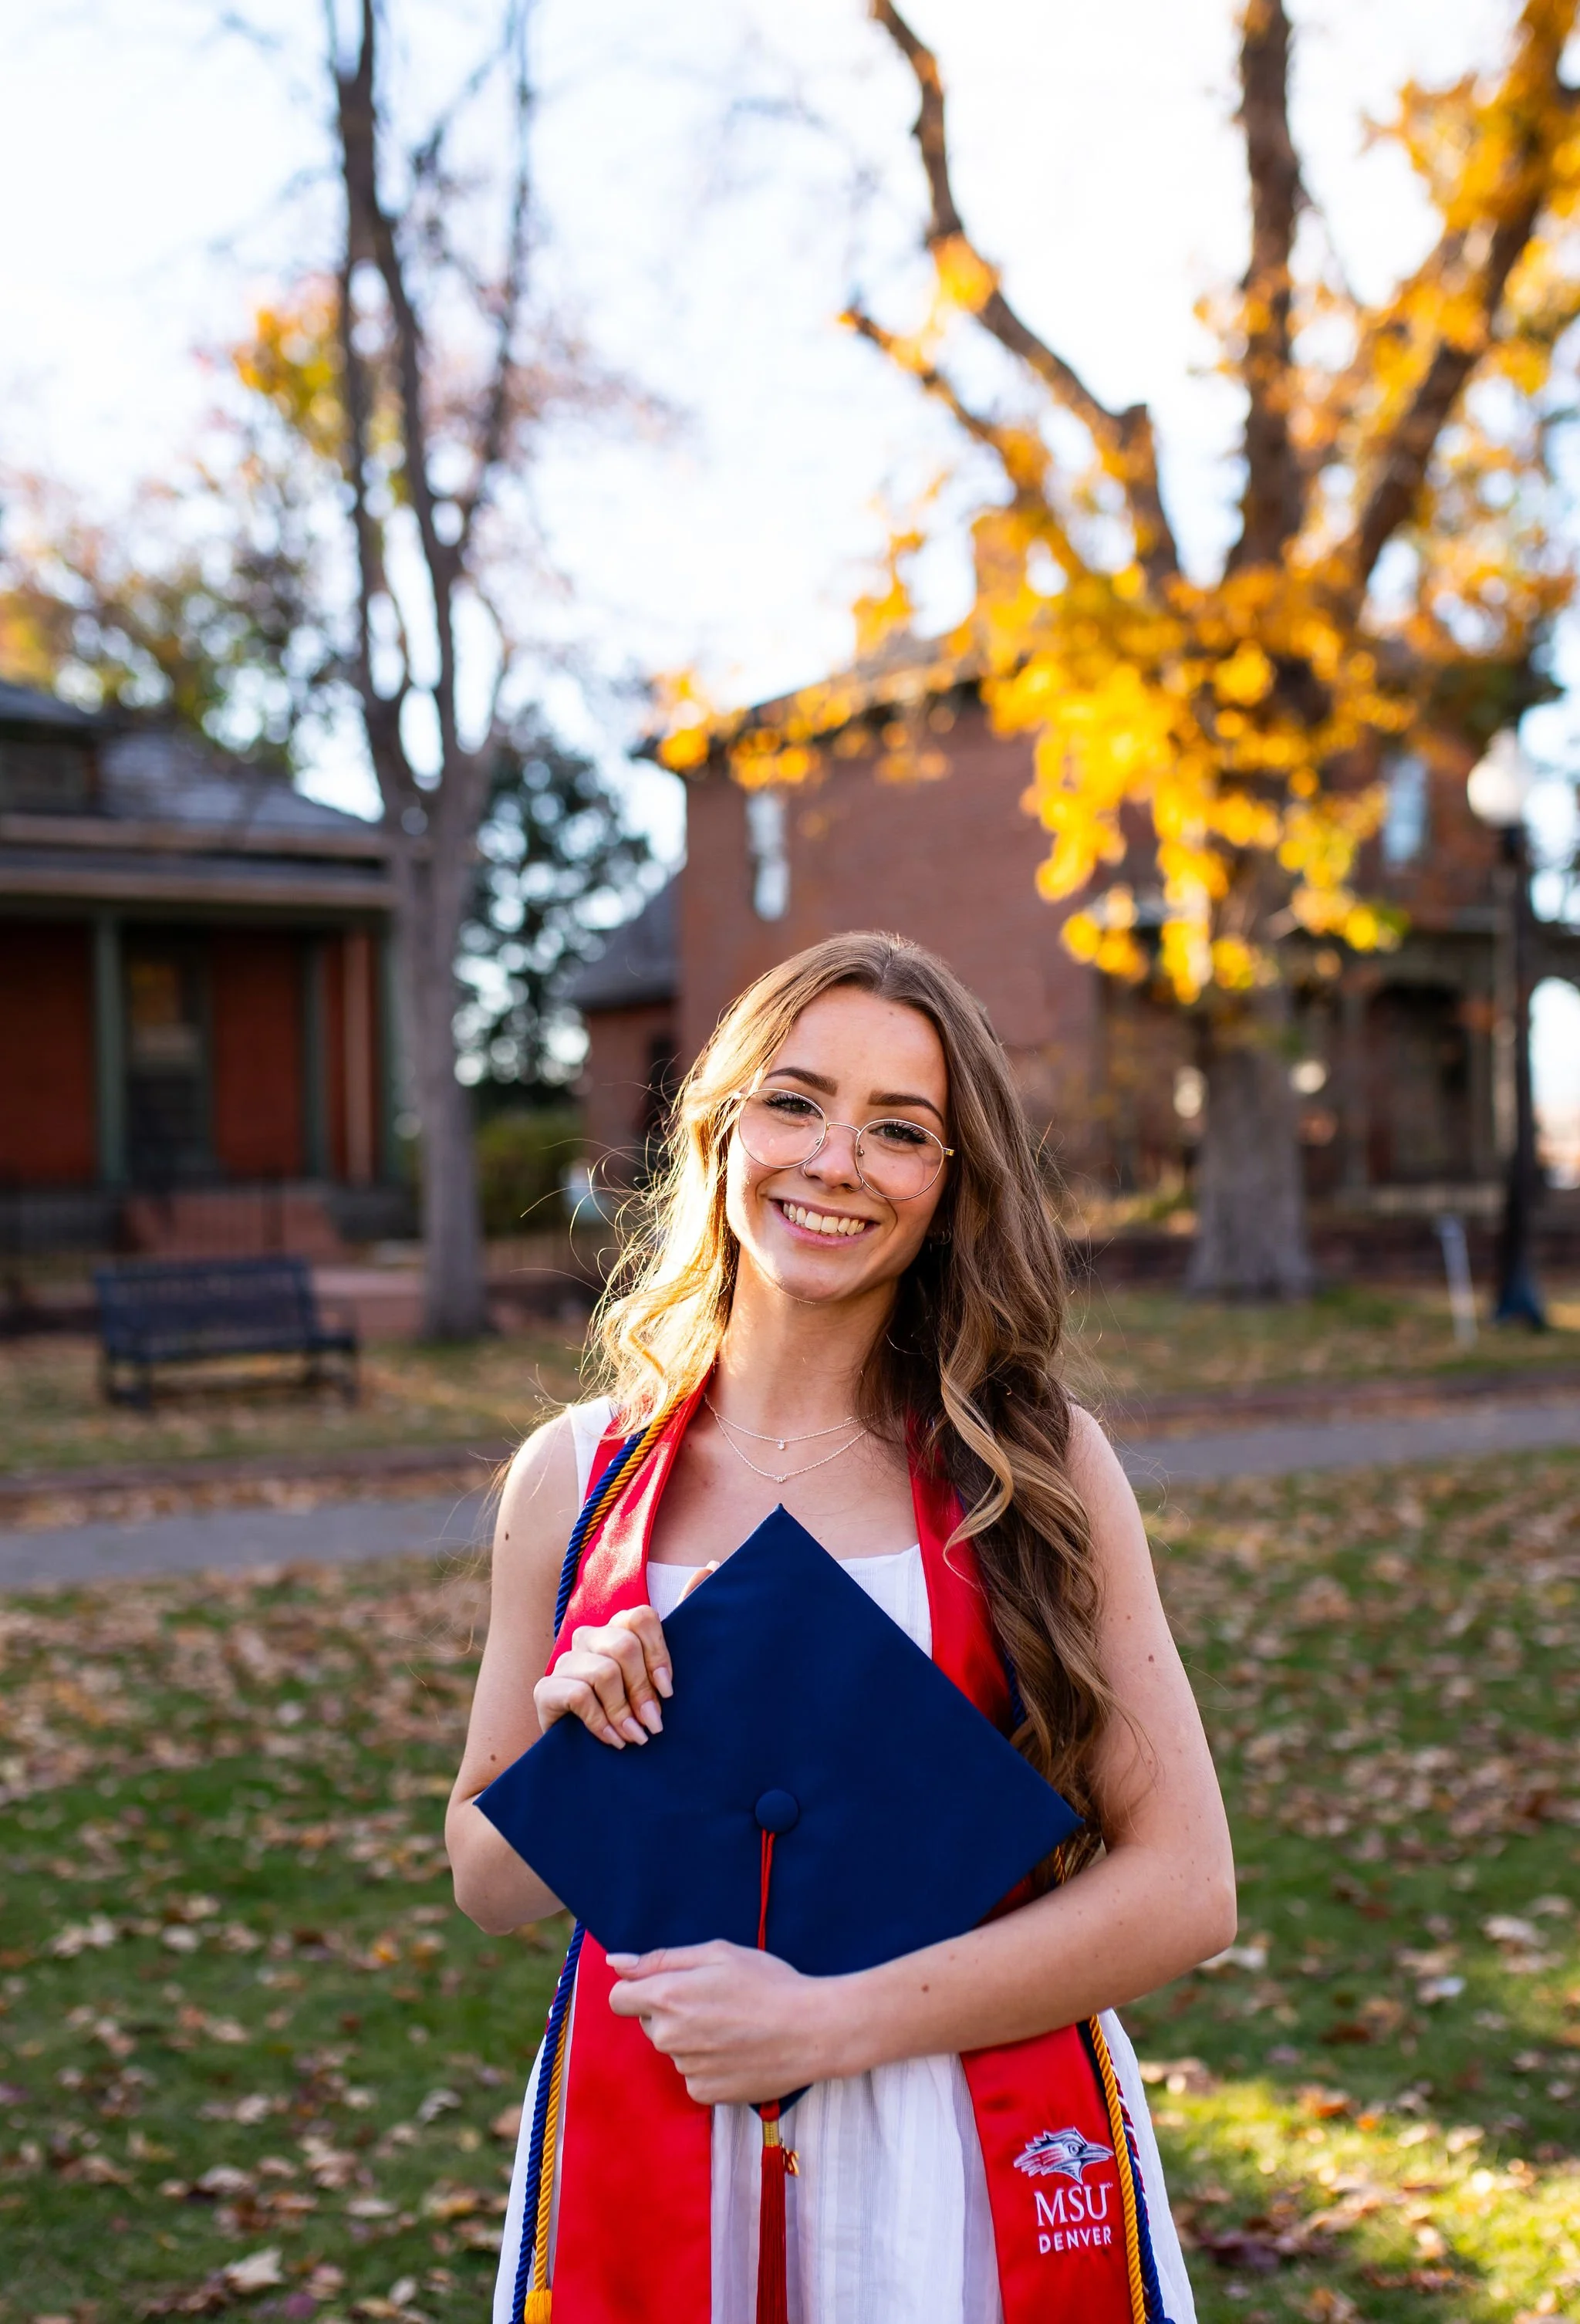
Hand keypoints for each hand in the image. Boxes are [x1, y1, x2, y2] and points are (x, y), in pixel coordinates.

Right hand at [533, 1607, 671, 1748]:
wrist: (575, 1751)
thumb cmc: (615, 1717)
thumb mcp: (639, 1694)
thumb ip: (652, 1682)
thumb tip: (664, 1690)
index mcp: (614, 1632)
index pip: (641, 1618)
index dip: (658, 1653)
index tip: (666, 1691)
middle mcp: (587, 1639)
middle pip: (625, 1645)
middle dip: (642, 1688)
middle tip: (652, 1722)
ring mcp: (564, 1662)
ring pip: (605, 1671)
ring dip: (623, 1711)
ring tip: (633, 1736)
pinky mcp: (546, 1688)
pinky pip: (580, 1695)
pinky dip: (601, 1722)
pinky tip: (612, 1739)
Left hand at [606, 1941, 857, 2105]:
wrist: (812, 2031)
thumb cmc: (768, 1983)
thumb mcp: (718, 1953)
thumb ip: (660, 1959)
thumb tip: (615, 1963)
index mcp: (668, 1997)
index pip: (619, 2000)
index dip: (639, 1989)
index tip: (666, 1986)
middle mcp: (669, 2037)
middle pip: (651, 2023)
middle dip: (671, 2011)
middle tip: (715, 2001)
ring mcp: (686, 2070)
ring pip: (674, 2049)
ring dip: (692, 2038)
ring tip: (734, 2025)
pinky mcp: (705, 2094)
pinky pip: (692, 2075)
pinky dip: (708, 2064)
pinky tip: (738, 2050)